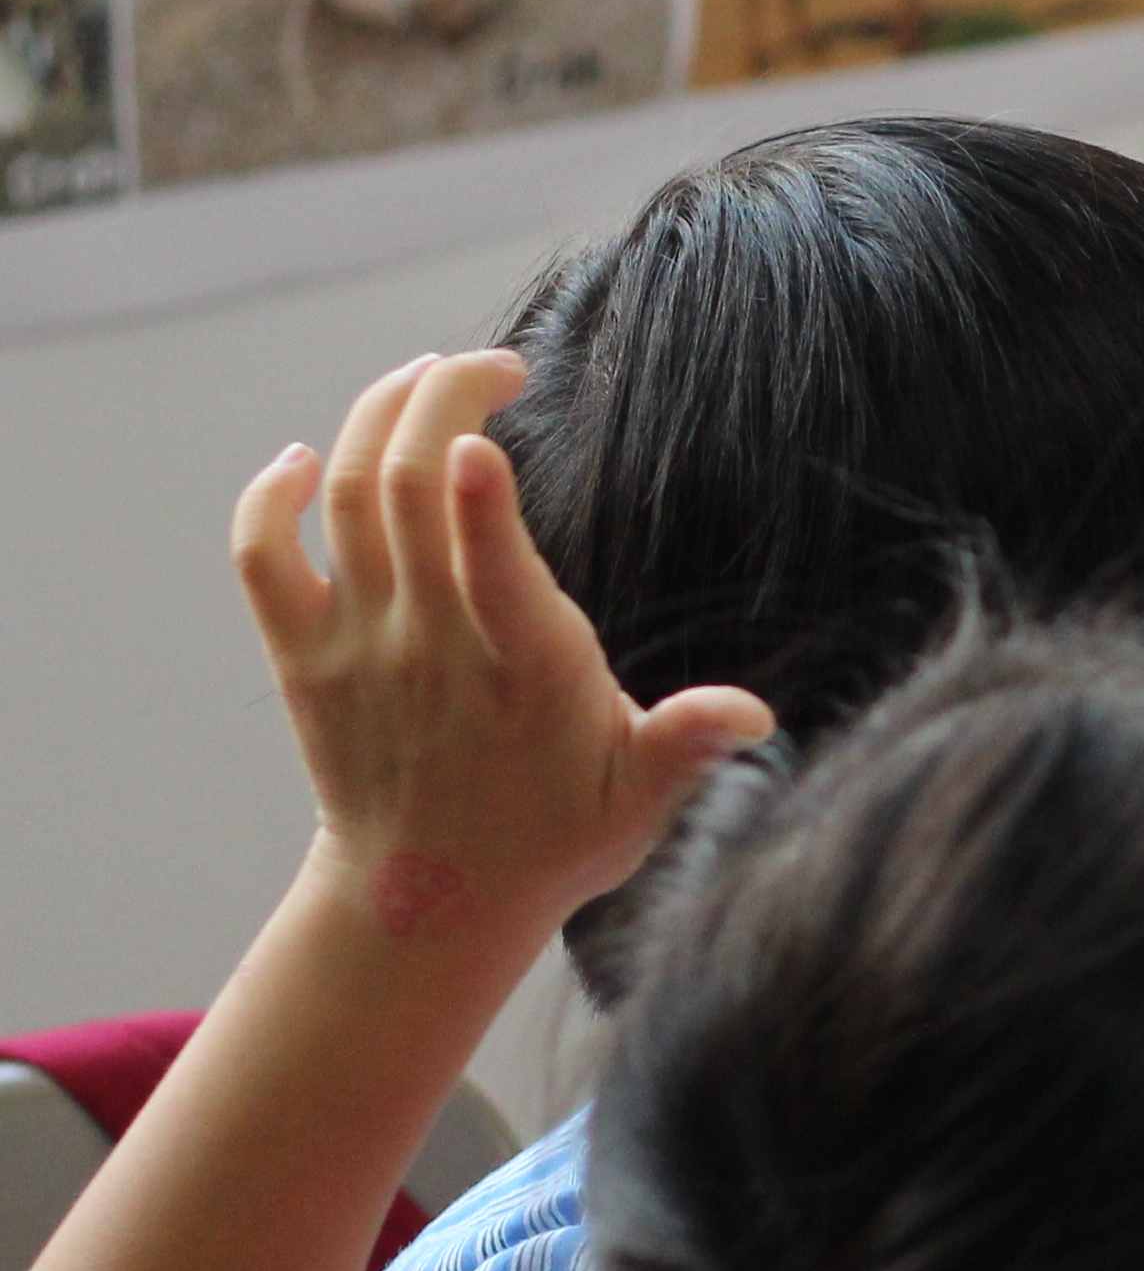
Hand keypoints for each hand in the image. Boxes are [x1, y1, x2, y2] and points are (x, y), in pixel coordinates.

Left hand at [232, 351, 769, 963]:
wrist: (429, 902)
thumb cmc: (555, 836)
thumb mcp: (641, 796)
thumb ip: (689, 741)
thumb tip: (754, 714)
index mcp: (524, 673)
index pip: (490, 571)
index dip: (481, 497)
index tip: (492, 430)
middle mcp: (431, 647)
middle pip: (410, 491)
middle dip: (443, 400)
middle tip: (495, 368)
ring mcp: (359, 645)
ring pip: (347, 499)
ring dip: (380, 417)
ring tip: (428, 379)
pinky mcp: (303, 655)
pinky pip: (262, 554)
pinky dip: (269, 494)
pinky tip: (307, 457)